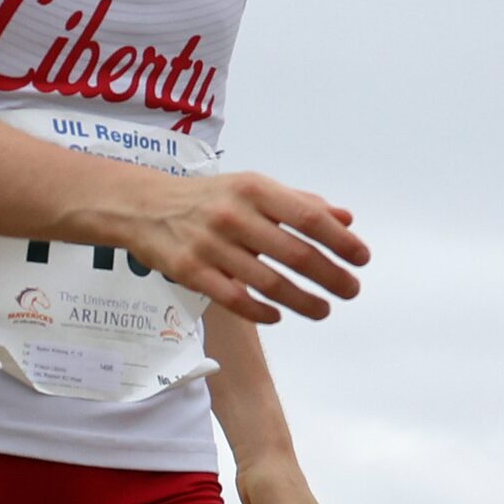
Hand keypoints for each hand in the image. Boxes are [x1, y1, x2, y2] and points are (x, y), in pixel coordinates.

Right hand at [123, 171, 367, 323]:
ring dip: (304, 301)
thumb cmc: (208, 198)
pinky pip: (234, 299)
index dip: (341, 241)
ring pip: (269, 283)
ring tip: (324, 309)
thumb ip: (299, 203)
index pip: (309, 218)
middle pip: (295, 254)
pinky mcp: (189, 271)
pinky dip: (262, 312)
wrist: (143, 207)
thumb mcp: (251, 188)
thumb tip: (346, 220)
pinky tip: (279, 316)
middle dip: (331, 277)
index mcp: (253, 190)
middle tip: (351, 290)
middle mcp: (232, 215)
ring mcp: (209, 245)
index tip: (361, 259)